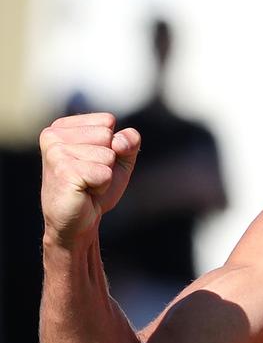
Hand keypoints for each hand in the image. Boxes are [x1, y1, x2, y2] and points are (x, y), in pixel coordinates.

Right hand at [40, 113, 140, 246]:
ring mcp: (56, 152)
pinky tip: (84, 191)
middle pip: (108, 135)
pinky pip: (104, 173)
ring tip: (86, 184)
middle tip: (90, 175)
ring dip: (104, 174)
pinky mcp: (63, 171)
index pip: (107, 121)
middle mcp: (53, 135)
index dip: (112, 145)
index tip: (93, 162)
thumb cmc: (96, 187)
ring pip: (107, 154)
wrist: (79, 221)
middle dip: (108, 160)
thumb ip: (129, 141)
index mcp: (62, 126)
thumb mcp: (119, 159)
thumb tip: (120, 140)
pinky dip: (101, 185)